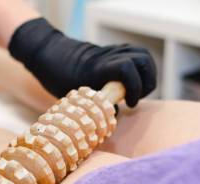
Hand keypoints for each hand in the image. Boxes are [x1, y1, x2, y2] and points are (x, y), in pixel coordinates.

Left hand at [9, 18, 156, 106]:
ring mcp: (114, 50)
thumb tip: (116, 117)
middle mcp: (109, 55)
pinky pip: (137, 55)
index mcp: (98, 67)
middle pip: (143, 60)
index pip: (127, 68)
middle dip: (146, 82)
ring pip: (143, 56)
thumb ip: (97, 107)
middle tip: (134, 99)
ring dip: (147, 75)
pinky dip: (141, 69)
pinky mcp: (116, 50)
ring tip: (137, 91)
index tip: (129, 104)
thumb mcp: (76, 99)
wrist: (52, 56)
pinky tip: (132, 84)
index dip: (134, 87)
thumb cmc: (59, 79)